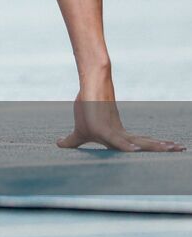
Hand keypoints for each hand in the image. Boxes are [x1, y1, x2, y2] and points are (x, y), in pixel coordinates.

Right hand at [57, 92, 185, 151]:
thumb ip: (72, 141)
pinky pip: (117, 141)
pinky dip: (126, 146)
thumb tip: (58, 144)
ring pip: (139, 141)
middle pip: (147, 143)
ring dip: (156, 146)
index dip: (155, 147)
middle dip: (164, 147)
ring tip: (174, 147)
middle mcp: (121, 133)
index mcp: (119, 136)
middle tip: (182, 148)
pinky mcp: (103, 128)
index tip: (172, 148)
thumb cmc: (85, 106)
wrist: (88, 85)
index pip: (141, 144)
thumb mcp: (79, 131)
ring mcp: (114, 130)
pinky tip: (136, 151)